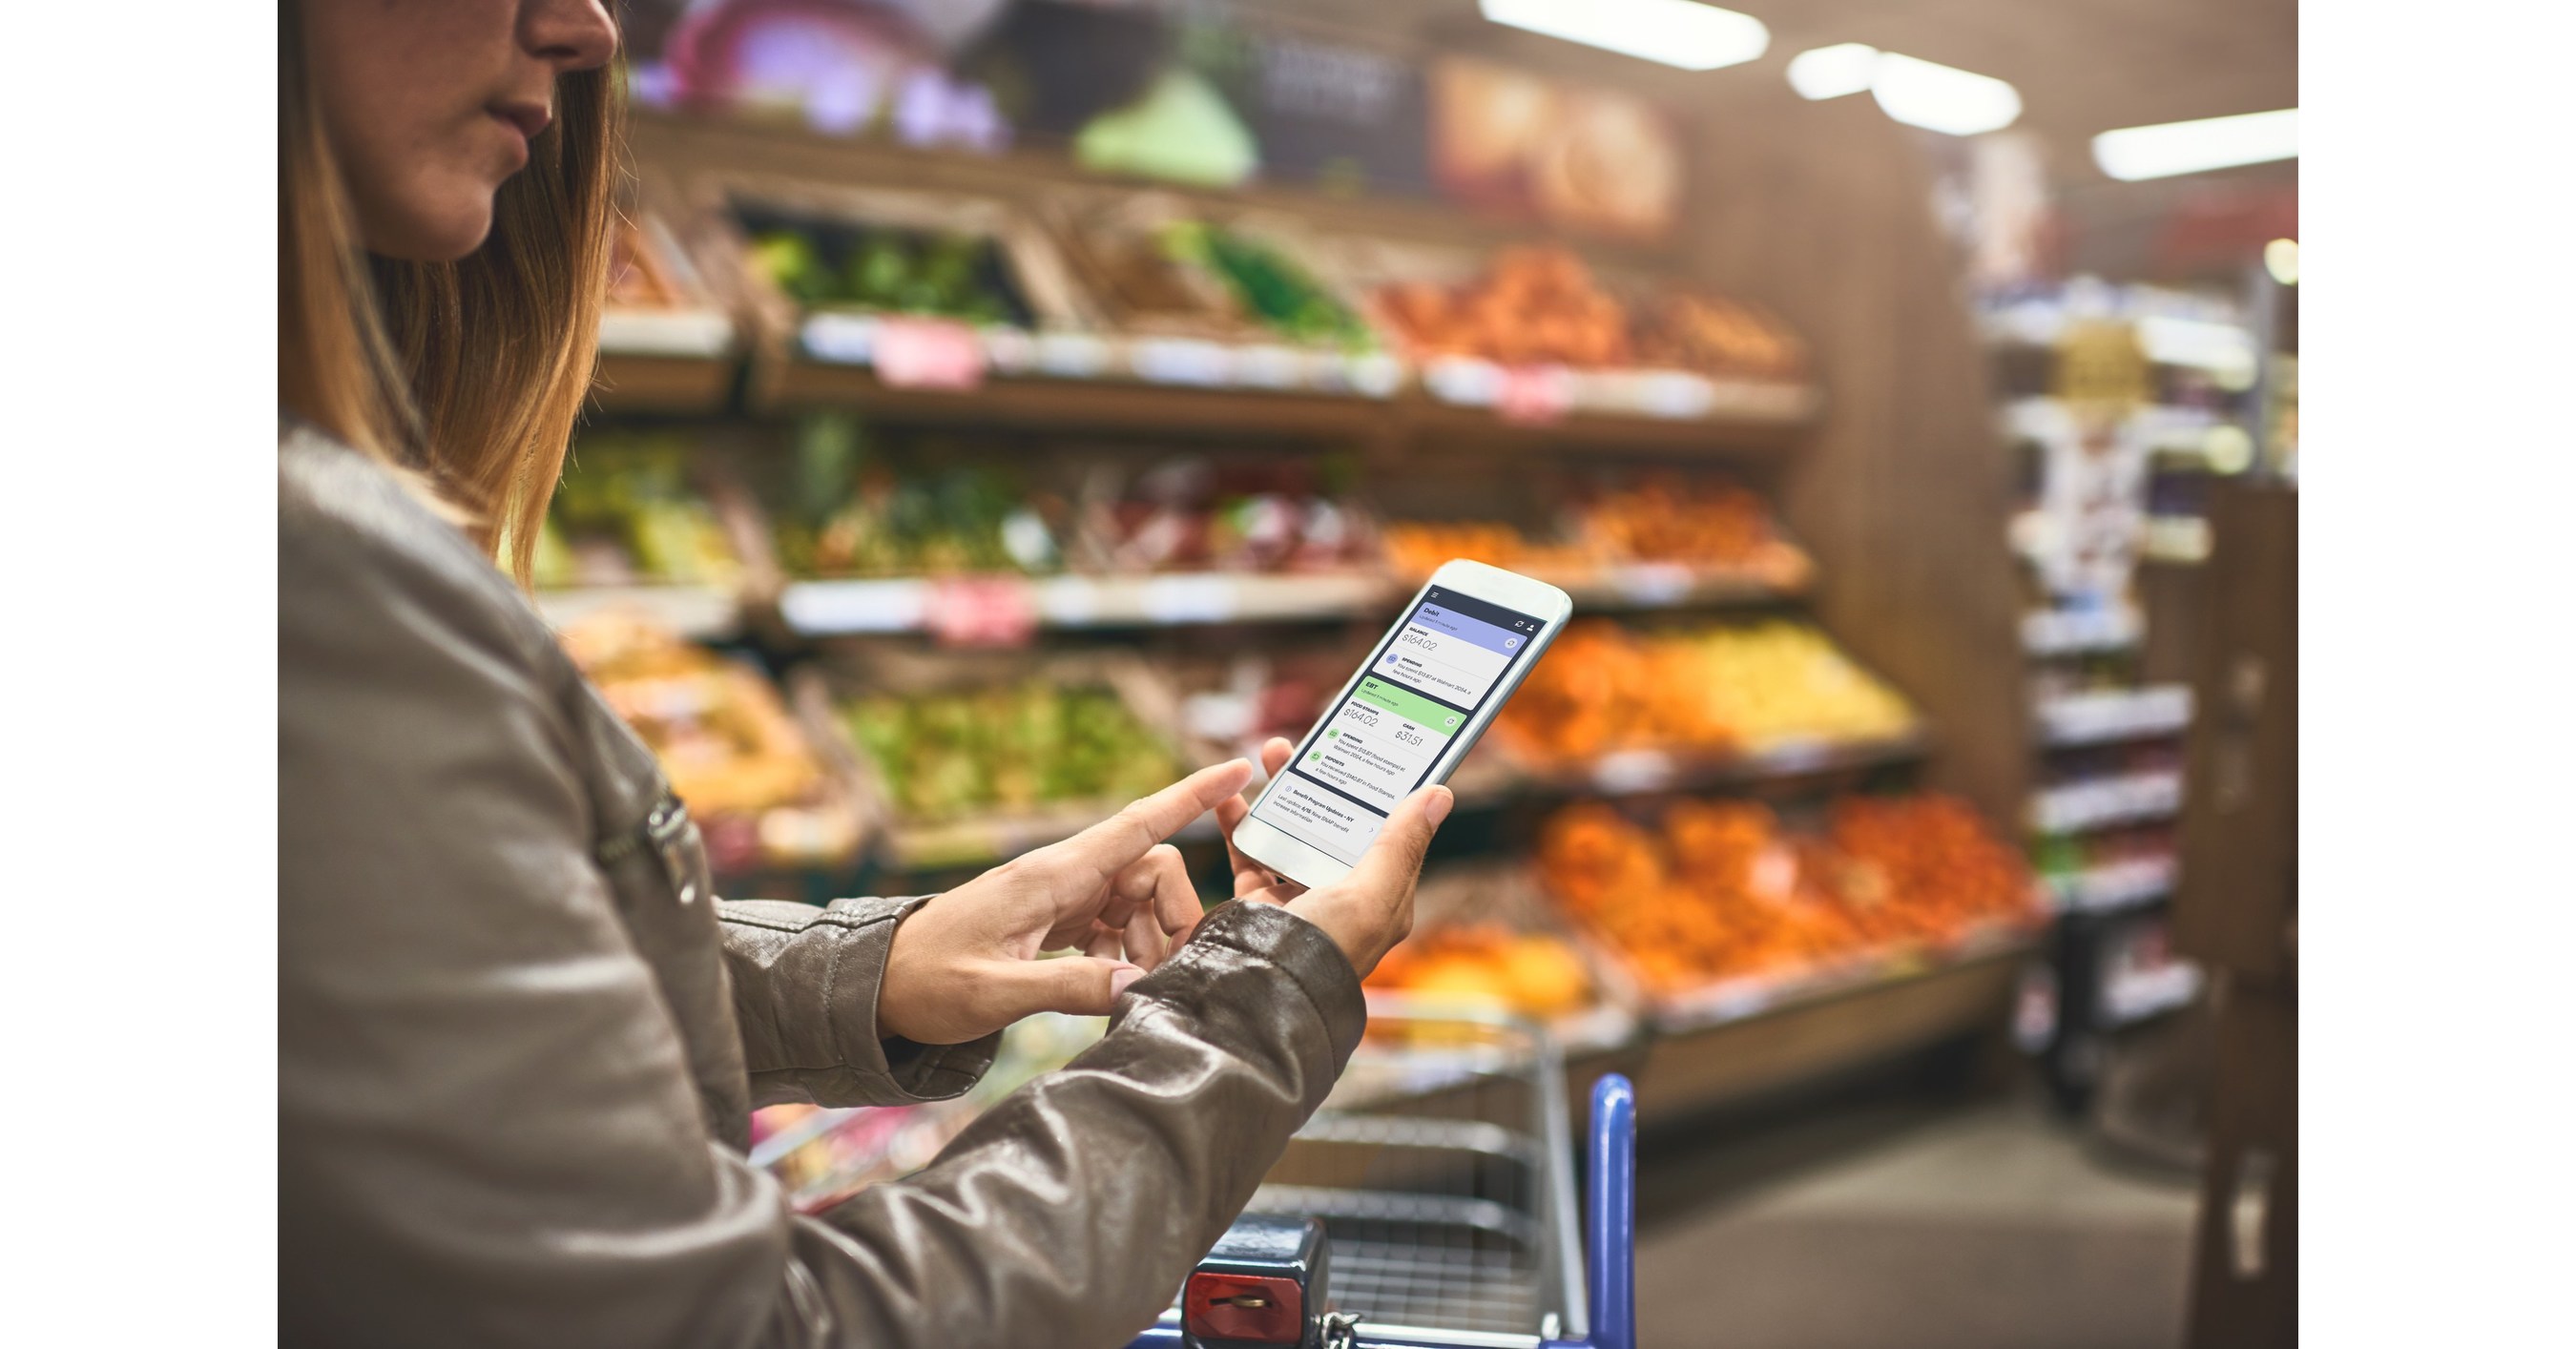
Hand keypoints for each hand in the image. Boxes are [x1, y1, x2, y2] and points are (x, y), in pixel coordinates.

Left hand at [877, 759, 1251, 1045]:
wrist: (878, 986)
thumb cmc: (925, 982)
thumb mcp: (992, 994)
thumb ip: (1066, 989)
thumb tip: (1135, 986)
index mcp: (1050, 875)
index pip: (1137, 823)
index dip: (1192, 795)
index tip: (1239, 768)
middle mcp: (1061, 875)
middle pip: (1152, 868)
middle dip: (1173, 916)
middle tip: (1158, 973)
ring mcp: (1060, 896)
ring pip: (1138, 899)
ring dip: (1148, 942)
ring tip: (1124, 987)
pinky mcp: (1055, 919)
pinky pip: (1115, 922)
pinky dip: (1125, 952)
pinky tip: (1109, 984)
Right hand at [1215, 736, 1454, 977]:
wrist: (1262, 991)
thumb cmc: (1327, 951)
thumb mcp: (1373, 894)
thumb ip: (1402, 843)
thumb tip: (1440, 795)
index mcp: (1381, 898)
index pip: (1390, 834)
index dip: (1383, 792)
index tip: (1372, 751)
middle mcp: (1342, 898)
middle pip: (1336, 825)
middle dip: (1323, 781)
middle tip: (1307, 744)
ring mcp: (1299, 900)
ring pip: (1292, 833)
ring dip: (1282, 793)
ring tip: (1271, 754)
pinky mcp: (1258, 904)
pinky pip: (1250, 854)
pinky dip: (1241, 824)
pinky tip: (1232, 798)